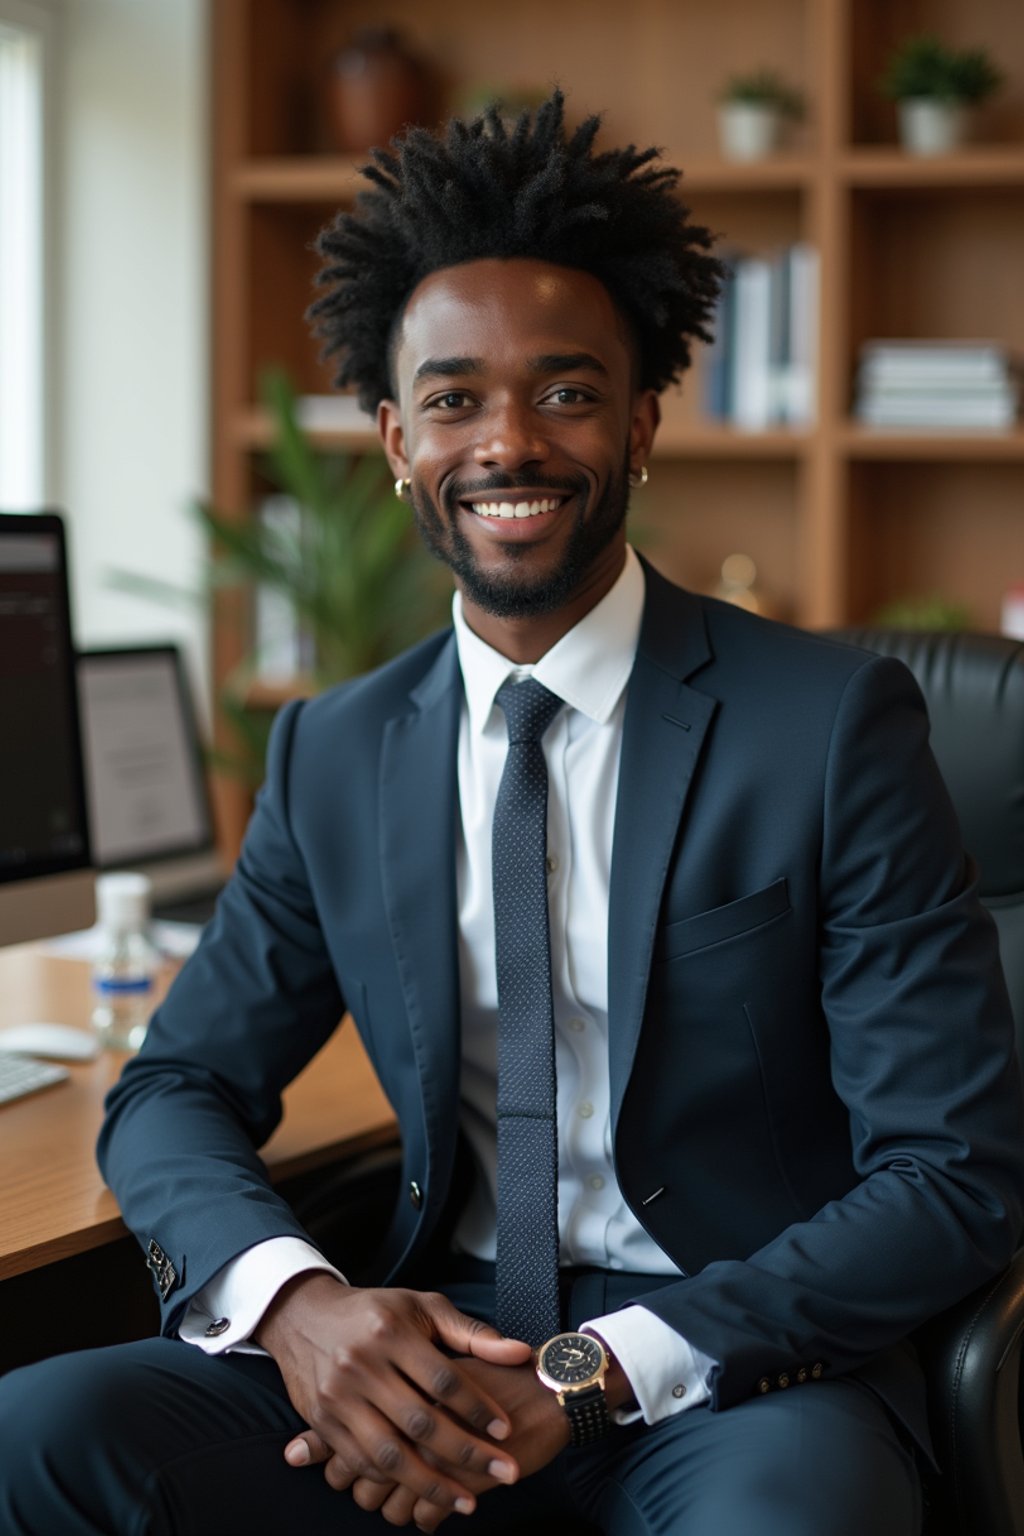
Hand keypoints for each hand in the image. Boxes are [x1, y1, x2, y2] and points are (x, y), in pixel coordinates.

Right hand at [256, 1272, 531, 1518]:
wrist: (304, 1316)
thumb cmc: (376, 1312)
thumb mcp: (423, 1307)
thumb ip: (472, 1333)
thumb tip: (520, 1353)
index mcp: (392, 1332)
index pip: (443, 1378)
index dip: (478, 1407)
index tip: (506, 1430)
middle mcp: (362, 1364)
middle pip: (420, 1422)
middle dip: (466, 1453)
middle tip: (505, 1473)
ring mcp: (339, 1396)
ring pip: (389, 1453)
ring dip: (431, 1484)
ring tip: (468, 1501)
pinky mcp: (322, 1421)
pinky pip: (362, 1462)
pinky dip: (393, 1480)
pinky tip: (421, 1491)